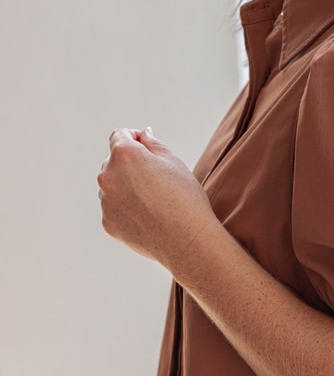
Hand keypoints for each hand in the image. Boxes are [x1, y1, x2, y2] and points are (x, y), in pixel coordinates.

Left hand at [97, 126, 215, 273]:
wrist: (186, 240)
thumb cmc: (185, 198)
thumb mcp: (174, 162)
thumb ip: (153, 144)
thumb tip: (143, 135)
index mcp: (124, 155)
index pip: (119, 135)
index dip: (134, 138)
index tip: (146, 147)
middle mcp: (108, 176)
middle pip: (113, 162)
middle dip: (130, 164)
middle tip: (156, 177)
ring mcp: (105, 201)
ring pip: (113, 187)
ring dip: (126, 187)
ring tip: (154, 200)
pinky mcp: (108, 223)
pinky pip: (114, 209)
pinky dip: (126, 209)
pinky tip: (149, 216)